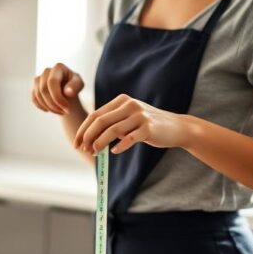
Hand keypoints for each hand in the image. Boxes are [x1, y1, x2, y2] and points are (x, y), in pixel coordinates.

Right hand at [31, 63, 84, 115]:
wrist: (67, 91)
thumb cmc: (74, 86)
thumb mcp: (79, 85)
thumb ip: (75, 86)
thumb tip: (67, 92)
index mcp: (58, 67)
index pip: (52, 82)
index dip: (58, 98)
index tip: (68, 109)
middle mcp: (46, 71)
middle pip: (43, 90)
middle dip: (53, 104)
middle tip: (64, 112)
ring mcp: (38, 79)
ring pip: (38, 96)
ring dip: (49, 107)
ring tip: (60, 111)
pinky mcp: (34, 88)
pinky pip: (34, 99)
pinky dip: (42, 107)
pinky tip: (51, 109)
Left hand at [74, 94, 193, 154]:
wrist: (176, 128)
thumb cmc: (147, 125)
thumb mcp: (128, 118)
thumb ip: (111, 122)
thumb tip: (88, 137)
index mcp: (121, 101)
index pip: (95, 115)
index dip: (83, 130)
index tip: (76, 143)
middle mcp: (129, 105)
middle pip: (100, 121)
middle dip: (87, 137)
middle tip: (82, 150)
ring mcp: (140, 116)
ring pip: (112, 130)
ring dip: (99, 143)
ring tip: (94, 152)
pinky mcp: (148, 128)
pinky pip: (128, 139)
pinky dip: (118, 146)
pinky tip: (113, 151)